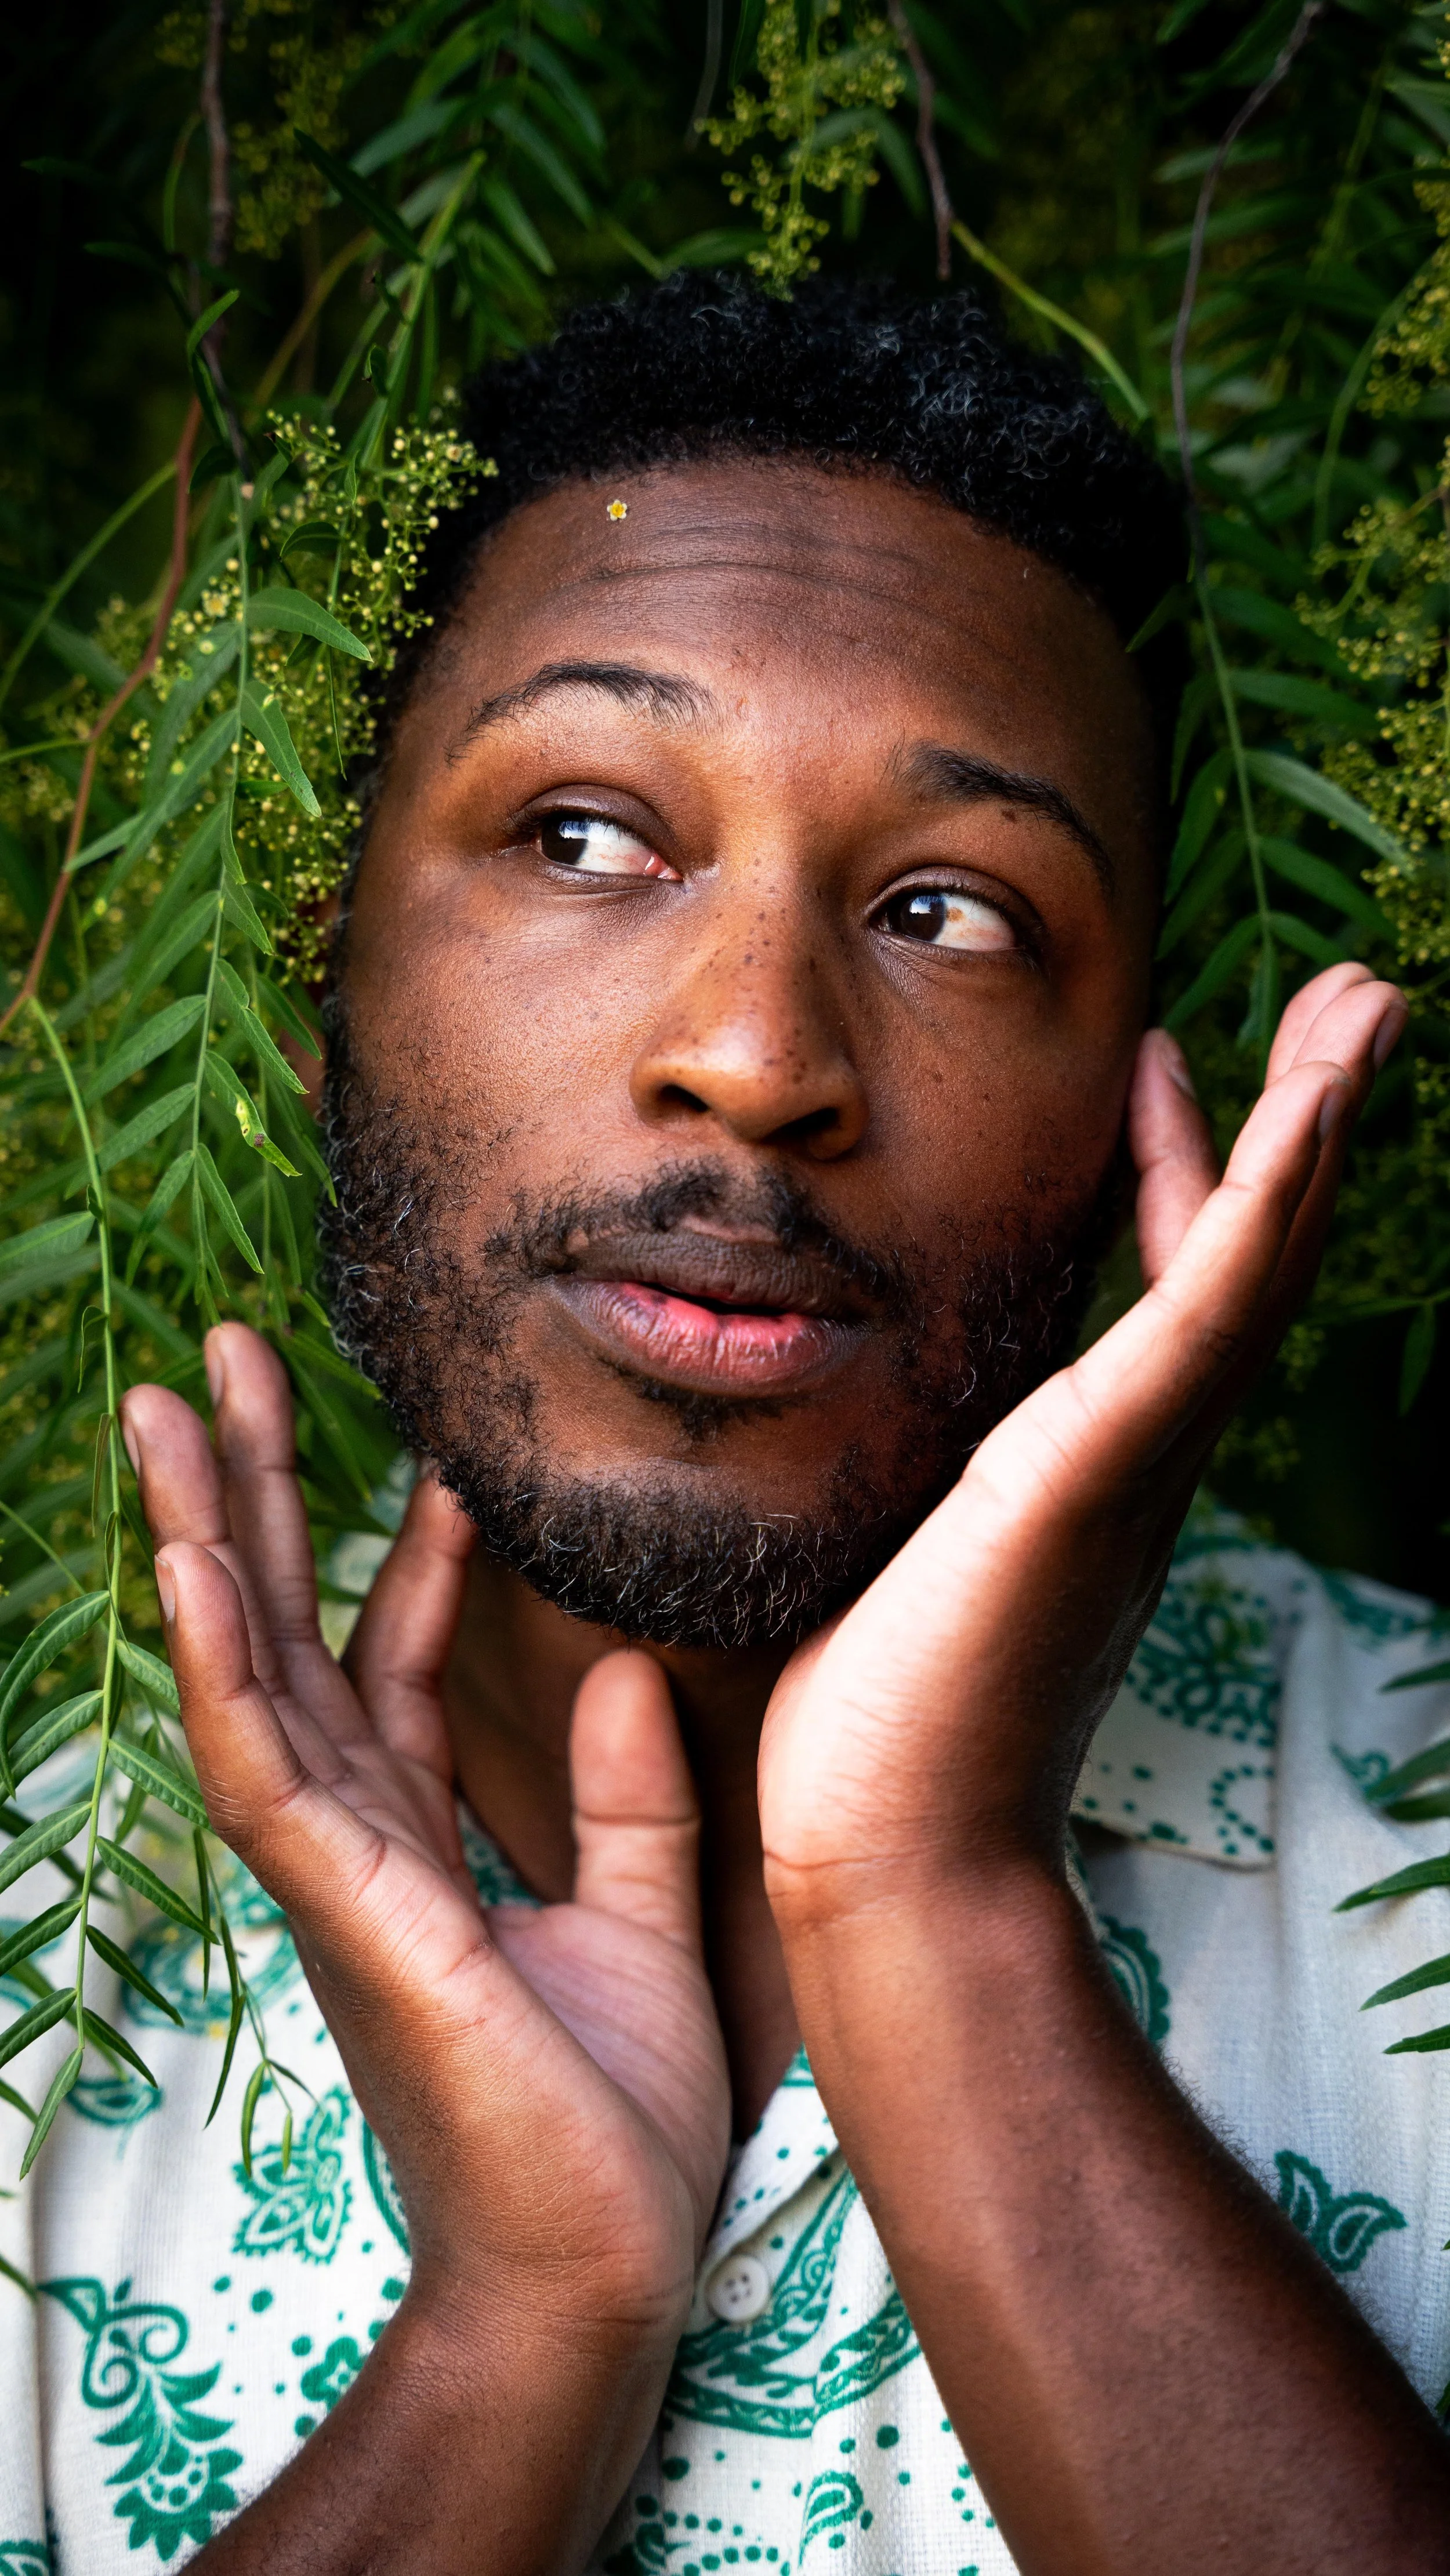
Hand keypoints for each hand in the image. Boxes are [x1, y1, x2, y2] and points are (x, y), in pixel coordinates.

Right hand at [122, 1328, 728, 2372]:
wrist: (599, 2276)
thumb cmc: (605, 2127)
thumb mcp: (640, 1924)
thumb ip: (625, 1800)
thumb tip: (627, 1665)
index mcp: (420, 1841)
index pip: (393, 1659)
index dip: (406, 1548)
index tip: (433, 1443)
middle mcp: (358, 1840)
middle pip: (287, 1630)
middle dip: (252, 1497)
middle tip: (215, 1366)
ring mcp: (336, 1875)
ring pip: (246, 1669)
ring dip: (204, 1536)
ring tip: (167, 1412)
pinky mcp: (346, 1914)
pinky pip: (263, 1766)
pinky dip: (224, 1662)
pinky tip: (195, 1565)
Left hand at [758, 962, 1406, 1922]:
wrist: (892, 1852)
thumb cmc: (874, 1727)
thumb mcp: (895, 1549)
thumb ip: (911, 1480)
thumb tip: (872, 1443)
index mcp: (1094, 1468)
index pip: (1163, 1292)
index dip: (1180, 1170)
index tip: (1167, 1062)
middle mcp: (1144, 1455)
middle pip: (1250, 1256)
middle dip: (1298, 1123)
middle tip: (1348, 1005)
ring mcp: (1140, 1457)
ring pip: (1257, 1259)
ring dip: (1312, 1123)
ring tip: (1361, 1003)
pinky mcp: (1103, 1462)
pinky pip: (1211, 1301)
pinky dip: (1264, 1192)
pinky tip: (1305, 1098)